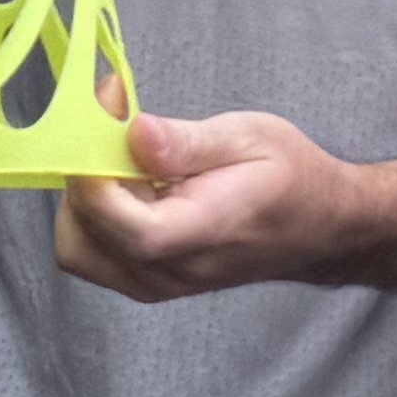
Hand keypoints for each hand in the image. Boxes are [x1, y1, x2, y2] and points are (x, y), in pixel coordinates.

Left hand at [54, 108, 360, 300]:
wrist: (319, 226)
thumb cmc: (291, 176)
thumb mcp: (250, 137)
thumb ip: (187, 142)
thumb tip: (134, 133)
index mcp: (202, 232)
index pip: (120, 222)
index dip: (93, 171)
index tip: (107, 112)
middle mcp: (172, 271)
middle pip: (83, 237)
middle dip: (83, 177)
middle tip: (114, 128)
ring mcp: (157, 284)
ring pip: (78, 248)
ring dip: (85, 198)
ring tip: (126, 159)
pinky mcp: (147, 283)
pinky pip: (93, 254)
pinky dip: (94, 215)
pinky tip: (130, 185)